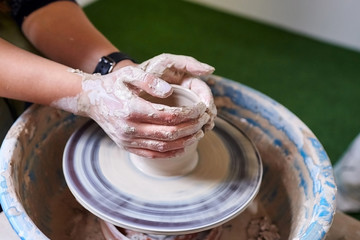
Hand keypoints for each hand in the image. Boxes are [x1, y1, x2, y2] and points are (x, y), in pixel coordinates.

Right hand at [52, 54, 214, 157]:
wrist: (92, 100)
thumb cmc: (113, 84)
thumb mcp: (128, 73)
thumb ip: (149, 80)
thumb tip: (170, 91)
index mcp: (132, 109)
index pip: (170, 116)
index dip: (190, 113)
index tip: (201, 107)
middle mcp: (130, 129)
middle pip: (170, 133)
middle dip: (192, 127)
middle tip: (204, 119)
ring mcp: (128, 140)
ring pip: (164, 147)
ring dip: (185, 141)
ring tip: (199, 133)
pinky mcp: (128, 147)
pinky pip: (154, 154)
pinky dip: (172, 152)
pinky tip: (184, 145)